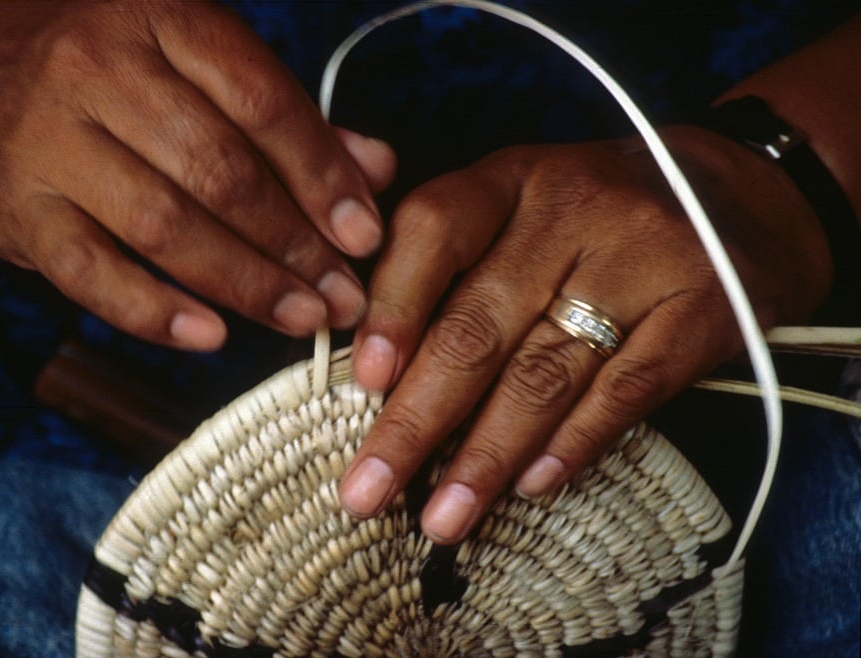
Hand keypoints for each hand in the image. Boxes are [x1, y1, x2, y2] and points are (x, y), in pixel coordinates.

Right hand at [0, 0, 395, 349]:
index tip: (365, 235)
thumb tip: (375, 169)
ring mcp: (51, 142)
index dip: (323, 176)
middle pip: (220, 170)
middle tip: (342, 296)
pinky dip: (154, 311)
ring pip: (165, 225)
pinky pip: (93, 273)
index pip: (263, 103)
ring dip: (244, 283)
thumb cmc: (104, 75)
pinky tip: (211, 336)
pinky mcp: (19, 208)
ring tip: (300, 318)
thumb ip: (286, 117)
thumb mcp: (193, 66)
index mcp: (162, 21)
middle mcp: (102, 72)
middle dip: (294, 244)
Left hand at [339, 127, 832, 543]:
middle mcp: (573, 208)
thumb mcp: (521, 205)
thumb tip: (373, 371)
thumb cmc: (597, 215)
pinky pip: (624, 391)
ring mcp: (644, 257)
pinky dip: (572, 445)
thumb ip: (450, 263)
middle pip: (479, 326)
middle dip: (416, 421)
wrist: (740, 193)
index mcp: (511, 178)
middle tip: (368, 490)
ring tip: (442, 519)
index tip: (362, 382)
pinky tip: (530, 487)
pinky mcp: (704, 310)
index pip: (434, 229)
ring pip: (545, 373)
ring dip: (485, 457)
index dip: (393, 308)